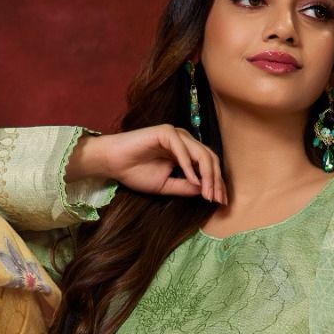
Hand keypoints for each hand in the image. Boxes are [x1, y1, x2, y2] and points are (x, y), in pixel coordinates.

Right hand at [67, 128, 225, 204]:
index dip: (216, 183)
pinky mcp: (166, 132)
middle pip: (209, 158)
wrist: (113, 163)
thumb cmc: (135, 172)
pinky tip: (192, 180)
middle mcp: (184, 142)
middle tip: (217, 199)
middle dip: (216, 180)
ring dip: (207, 175)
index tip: (220, 202)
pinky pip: (182, 149)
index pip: (208, 165)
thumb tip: (206, 191)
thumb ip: (185, 187)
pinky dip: (188, 165)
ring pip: (200, 153)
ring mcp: (176, 135)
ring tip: (207, 193)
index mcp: (185, 153)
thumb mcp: (166, 185)